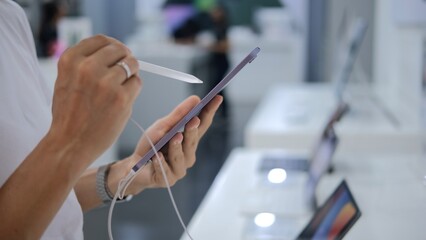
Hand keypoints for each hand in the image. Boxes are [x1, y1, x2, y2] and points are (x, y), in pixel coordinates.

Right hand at [48, 35, 141, 170]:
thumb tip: (115, 50)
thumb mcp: (66, 80)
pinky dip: (133, 89)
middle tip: (124, 71)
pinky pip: (137, 83)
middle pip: (120, 50)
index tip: (118, 53)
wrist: (69, 144)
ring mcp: (106, 83)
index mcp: (70, 60)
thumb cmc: (69, 114)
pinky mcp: (121, 98)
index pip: (101, 40)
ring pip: (131, 65)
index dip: (113, 46)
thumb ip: (85, 63)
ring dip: (130, 75)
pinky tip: (122, 100)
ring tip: (120, 89)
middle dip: (125, 59)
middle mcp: (87, 68)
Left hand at [116, 95, 222, 194]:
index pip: (202, 125)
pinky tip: (156, 156)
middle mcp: (187, 156)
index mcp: (188, 141)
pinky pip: (165, 170)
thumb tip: (196, 99)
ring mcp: (178, 169)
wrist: (133, 166)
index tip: (217, 98)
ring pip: (181, 157)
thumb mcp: (162, 126)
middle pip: (193, 142)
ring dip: (177, 146)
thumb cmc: (150, 146)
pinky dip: (160, 162)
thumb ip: (178, 115)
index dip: (210, 112)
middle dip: (193, 131)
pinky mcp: (166, 180)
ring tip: (174, 137)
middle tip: (194, 120)